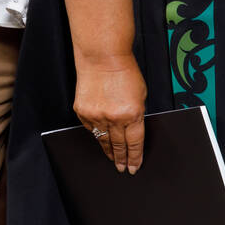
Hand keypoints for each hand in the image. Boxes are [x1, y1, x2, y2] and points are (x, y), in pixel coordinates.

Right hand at [74, 56, 146, 173]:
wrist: (102, 57)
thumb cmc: (124, 71)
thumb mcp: (141, 95)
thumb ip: (137, 114)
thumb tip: (132, 130)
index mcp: (132, 114)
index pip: (134, 144)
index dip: (135, 158)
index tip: (134, 167)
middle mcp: (113, 118)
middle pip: (118, 146)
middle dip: (121, 159)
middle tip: (122, 168)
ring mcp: (96, 116)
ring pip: (103, 140)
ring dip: (108, 151)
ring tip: (112, 159)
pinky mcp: (82, 112)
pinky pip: (90, 128)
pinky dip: (96, 133)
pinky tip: (100, 138)